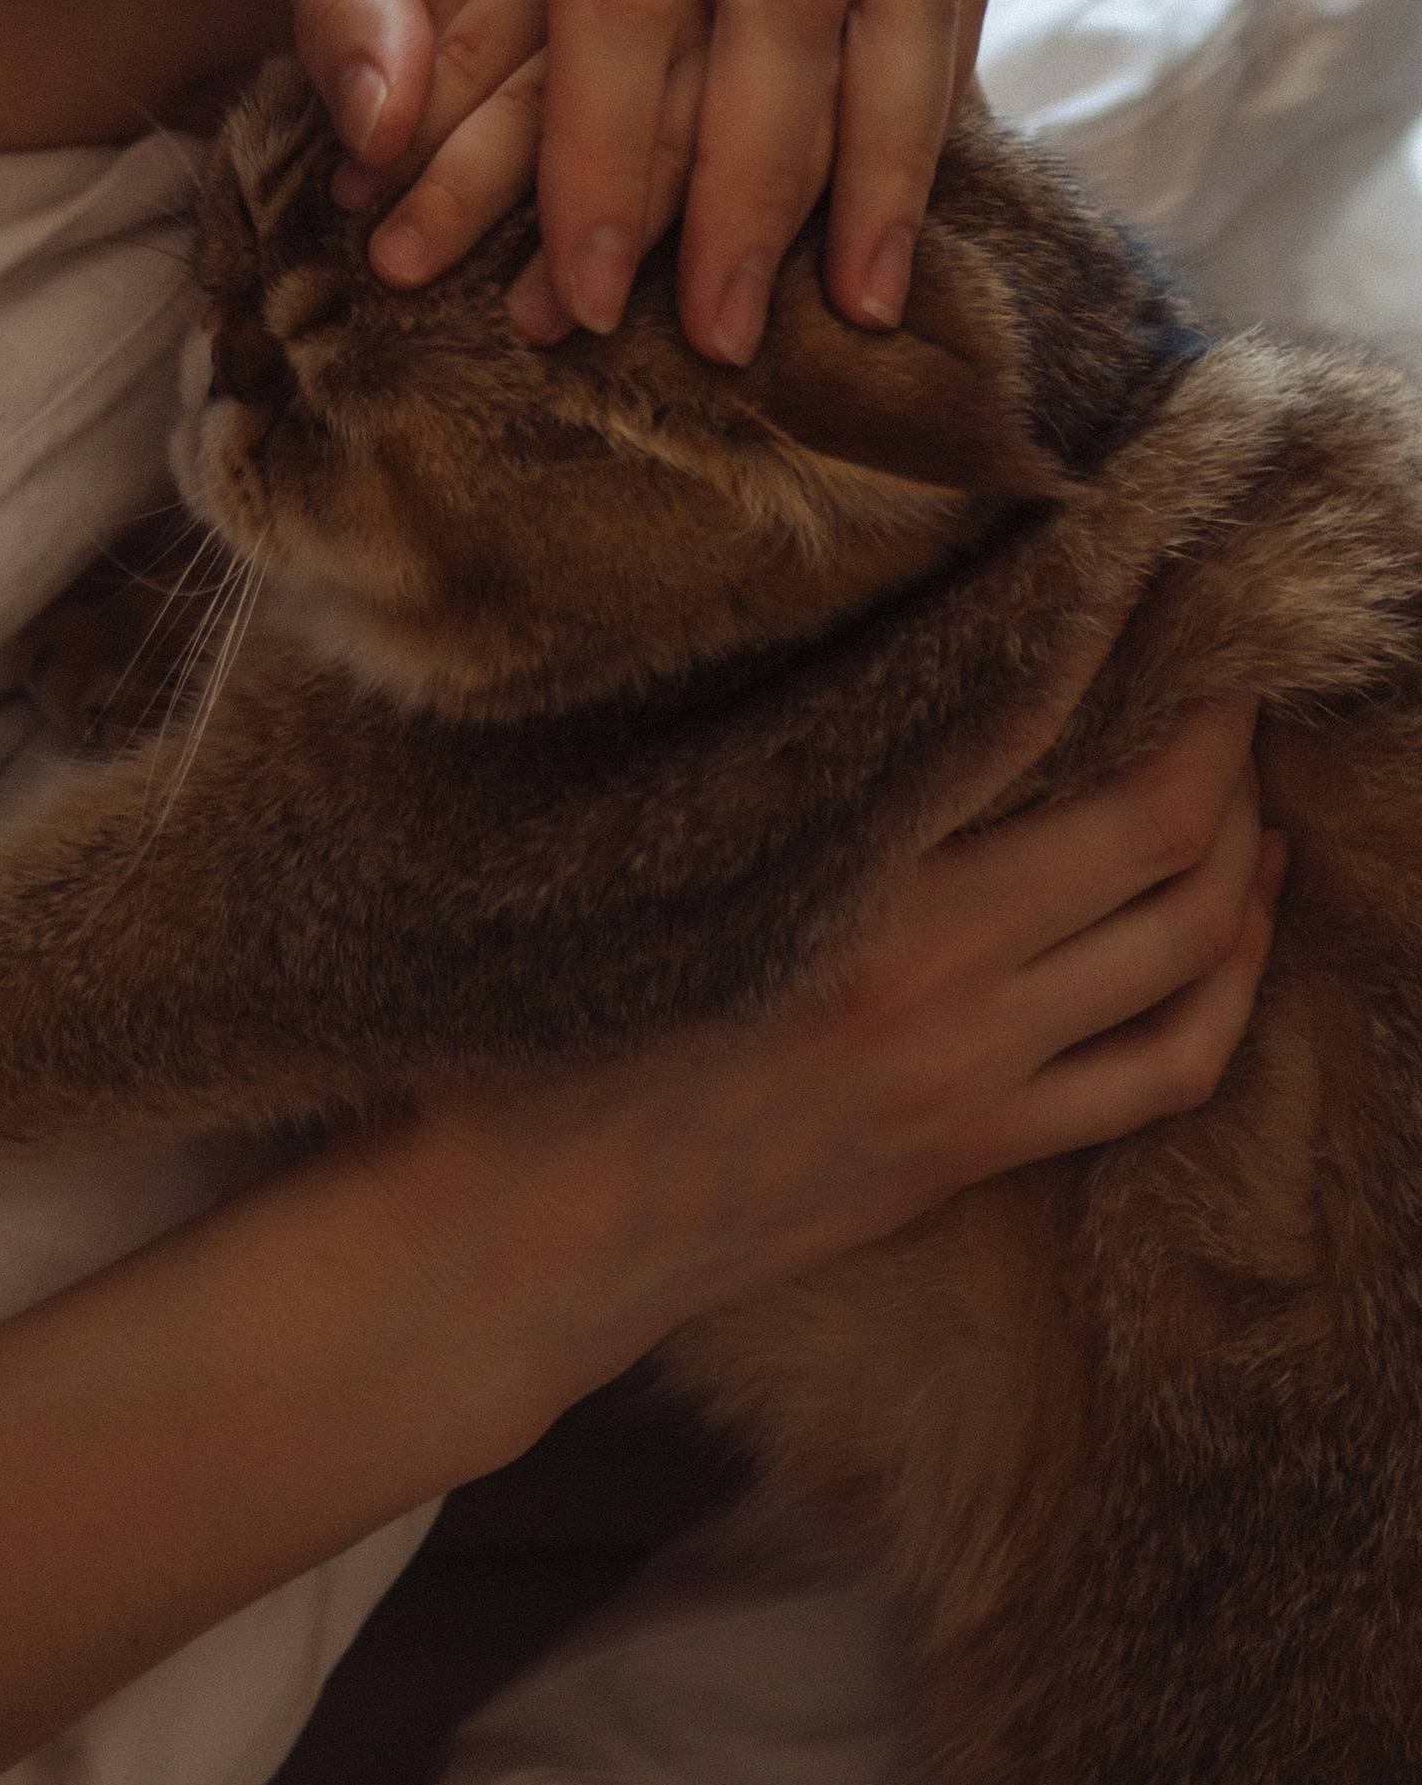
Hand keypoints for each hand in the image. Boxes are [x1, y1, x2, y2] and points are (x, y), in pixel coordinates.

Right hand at [348, 689, 1276, 1443]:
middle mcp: (930, 974)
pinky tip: (1244, 923)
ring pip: (1189, 941)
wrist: (539, 1230)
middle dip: (1219, 730)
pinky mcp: (981, 1144)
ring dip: (1244, 842)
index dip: (1100, 623)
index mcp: (834, 876)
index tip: (1129, 554)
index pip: (1020, 715)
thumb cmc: (557, 1026)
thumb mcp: (652, 857)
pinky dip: (1235, 985)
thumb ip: (771, 768)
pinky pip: (1168, 1067)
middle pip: (1154, 829)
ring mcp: (973, 1071)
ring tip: (1245, 776)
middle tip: (1228, 662)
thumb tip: (877, 652)